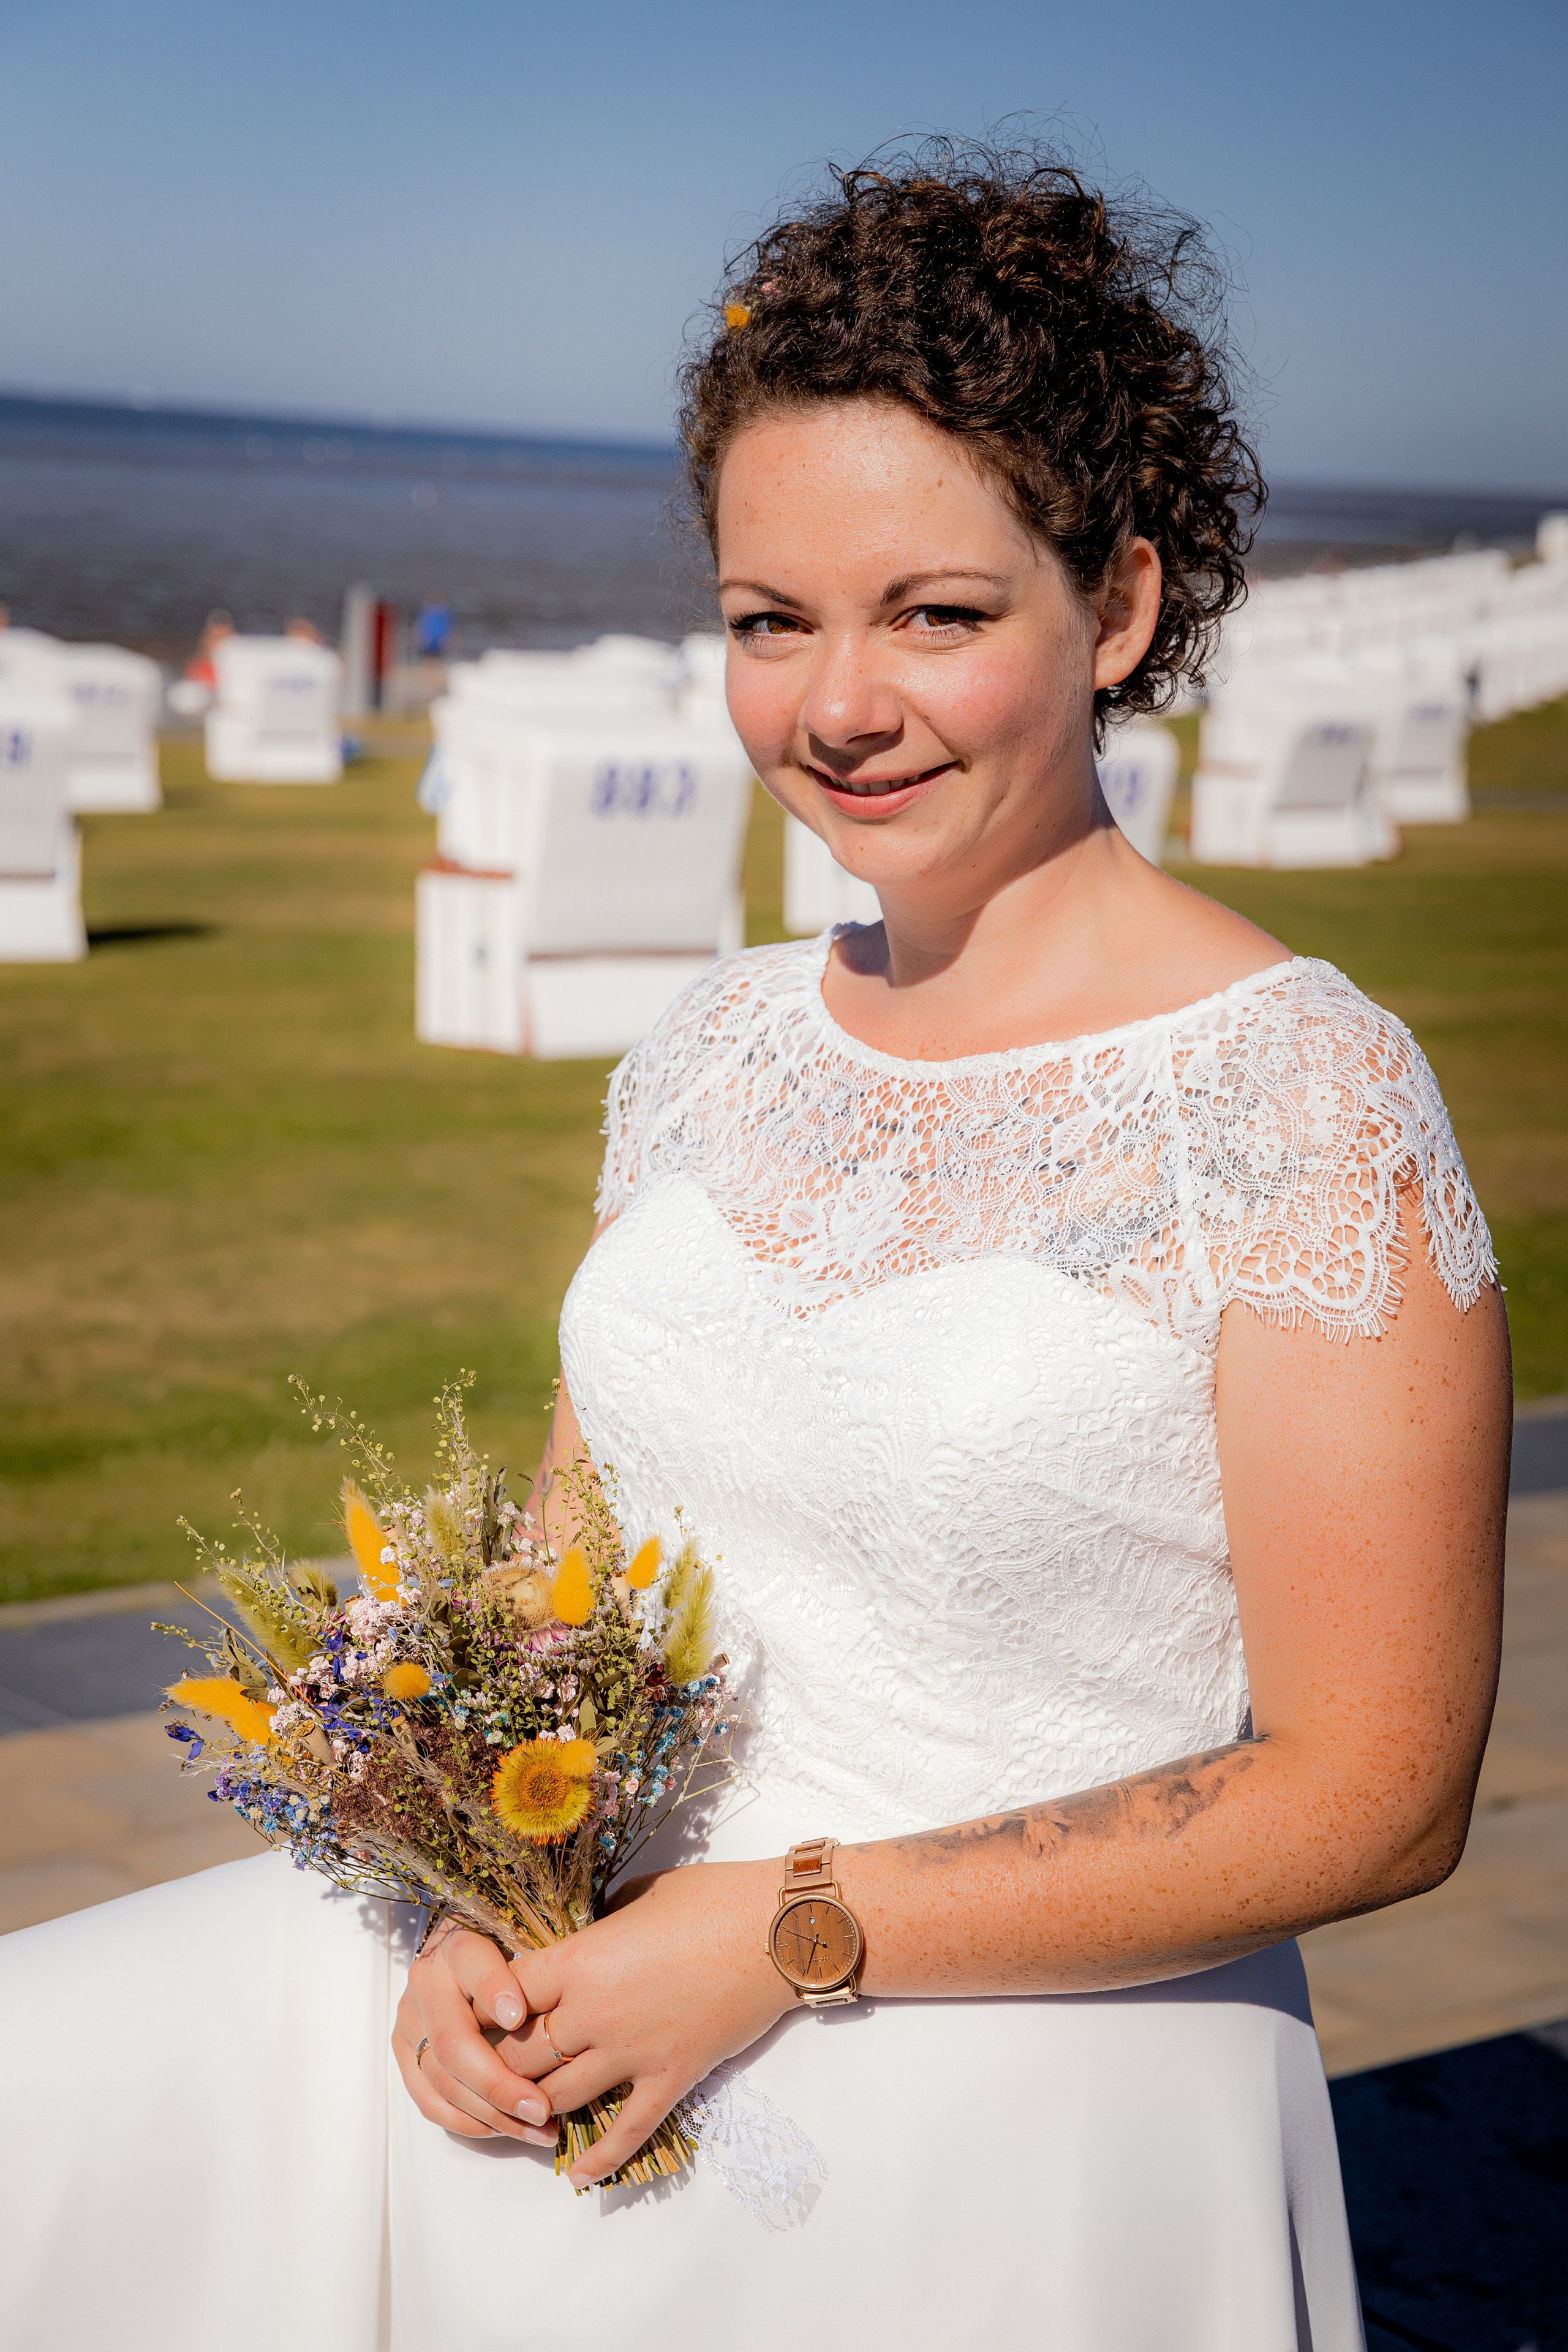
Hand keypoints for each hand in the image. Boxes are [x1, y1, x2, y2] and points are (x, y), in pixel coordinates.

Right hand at [394, 1923, 557, 2144]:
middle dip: (499, 2085)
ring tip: (536, 2129)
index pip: (473, 1966)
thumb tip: (519, 2016)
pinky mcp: (405, 2054)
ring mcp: (410, 2022)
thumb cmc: (507, 1952)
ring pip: (442, 2081)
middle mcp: (425, 1983)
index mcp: (457, 1947)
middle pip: (454, 2043)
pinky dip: (467, 2122)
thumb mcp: (521, 1945)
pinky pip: (430, 2101)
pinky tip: (503, 2128)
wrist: (462, 1957)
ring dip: (491, 2115)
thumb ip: (529, 1970)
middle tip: (542, 2110)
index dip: (494, 1992)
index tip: (518, 2017)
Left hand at [502, 1859, 789, 2187]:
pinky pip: (626, 2129)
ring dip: (535, 2109)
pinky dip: (599, 2158)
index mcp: (581, 1959)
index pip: (505, 1994)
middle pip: (520, 2054)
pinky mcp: (670, 2077)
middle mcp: (595, 2011)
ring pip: (559, 2097)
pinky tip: (578, 2175)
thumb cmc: (710, 1899)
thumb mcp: (638, 1897)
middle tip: (491, 2070)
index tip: (477, 2013)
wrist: (776, 1930)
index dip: (483, 2007)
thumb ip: (599, 1926)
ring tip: (522, 2116)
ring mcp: (633, 2051)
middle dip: (500, 2064)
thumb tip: (584, 1944)